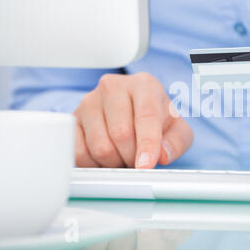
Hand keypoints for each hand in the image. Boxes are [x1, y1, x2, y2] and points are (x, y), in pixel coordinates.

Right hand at [74, 73, 193, 167]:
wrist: (133, 110)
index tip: (146, 165)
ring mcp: (89, 101)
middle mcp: (113, 87)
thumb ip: (177, 142)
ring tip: (123, 156)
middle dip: (133, 156)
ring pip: (99, 146)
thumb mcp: (177, 128)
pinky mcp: (72, 119)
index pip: (146, 116)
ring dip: (115, 162)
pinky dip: (94, 164)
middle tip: (139, 160)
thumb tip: (162, 155)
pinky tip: (105, 158)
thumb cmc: (157, 119)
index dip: (147, 145)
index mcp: (143, 85)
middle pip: (121, 134)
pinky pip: (78, 152)